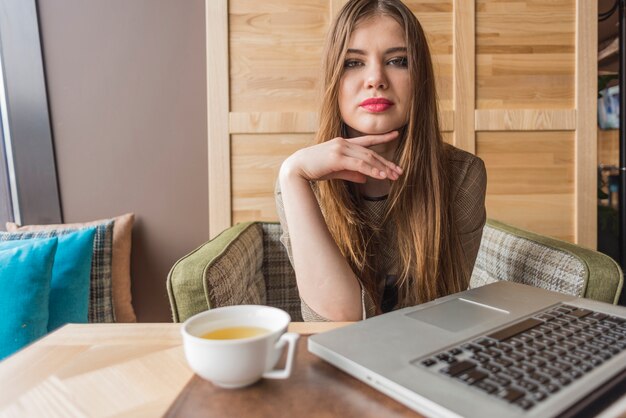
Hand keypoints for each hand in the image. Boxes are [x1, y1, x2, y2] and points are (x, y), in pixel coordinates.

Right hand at [282, 131, 402, 182]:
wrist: (296, 168)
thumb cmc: (313, 169)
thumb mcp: (335, 171)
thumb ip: (351, 173)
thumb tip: (365, 179)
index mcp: (343, 144)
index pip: (366, 140)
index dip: (382, 137)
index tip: (395, 134)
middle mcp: (343, 143)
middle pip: (370, 152)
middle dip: (386, 162)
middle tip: (399, 171)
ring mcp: (340, 148)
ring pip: (367, 158)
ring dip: (382, 168)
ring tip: (393, 176)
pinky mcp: (337, 157)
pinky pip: (359, 164)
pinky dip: (371, 170)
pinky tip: (380, 176)